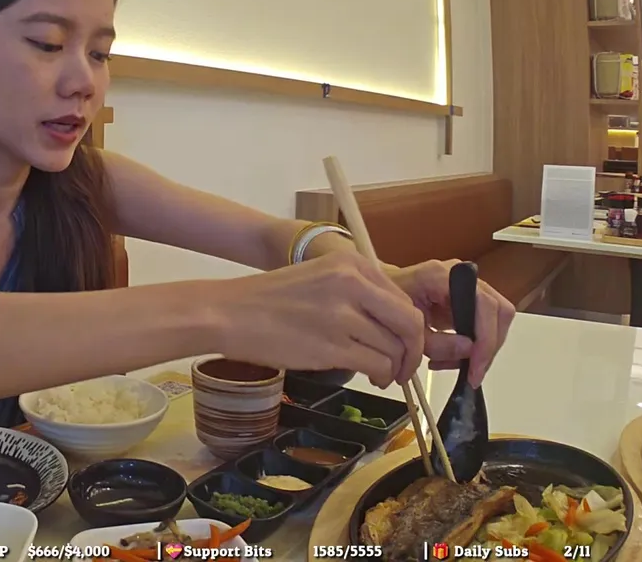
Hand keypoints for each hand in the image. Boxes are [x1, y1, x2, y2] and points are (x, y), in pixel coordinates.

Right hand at [223, 251, 425, 388]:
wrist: (229, 313)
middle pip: (409, 323)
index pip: (403, 299)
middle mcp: (352, 283)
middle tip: (403, 367)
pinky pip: (377, 364)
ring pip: (395, 348)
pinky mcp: (333, 346)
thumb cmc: (268, 300)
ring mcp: (343, 315)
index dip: (411, 328)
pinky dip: (380, 375)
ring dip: (394, 367)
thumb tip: (393, 326)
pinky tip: (371, 377)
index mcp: (351, 264)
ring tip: (381, 374)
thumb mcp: (319, 279)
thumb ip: (356, 294)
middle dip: (413, 351)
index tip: (404, 344)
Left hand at [384, 259, 514, 387]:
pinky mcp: (465, 299)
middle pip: (498, 311)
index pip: (483, 304)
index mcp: (442, 276)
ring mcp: (465, 285)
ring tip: (452, 364)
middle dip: (488, 346)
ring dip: (480, 348)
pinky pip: (482, 323)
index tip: (477, 366)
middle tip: (471, 372)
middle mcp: (459, 276)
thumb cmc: (383, 306)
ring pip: (495, 319)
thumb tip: (470, 350)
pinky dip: (473, 344)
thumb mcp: (406, 331)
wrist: (372, 295)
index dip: (486, 338)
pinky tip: (451, 357)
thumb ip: (438, 343)